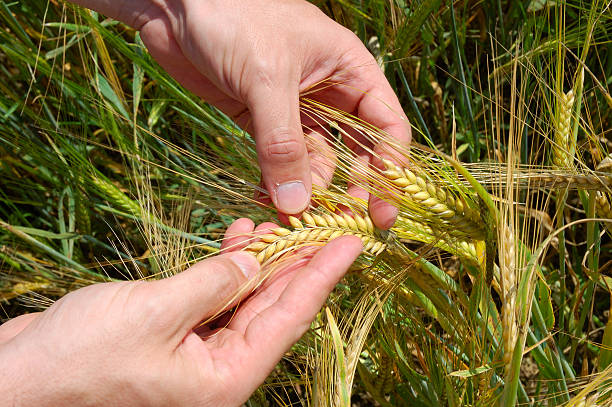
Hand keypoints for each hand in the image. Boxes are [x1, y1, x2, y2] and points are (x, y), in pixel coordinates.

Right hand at [0, 219, 361, 405]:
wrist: (18, 379)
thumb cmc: (80, 362)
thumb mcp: (156, 314)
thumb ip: (214, 285)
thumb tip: (255, 262)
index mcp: (226, 378)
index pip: (292, 315)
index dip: (325, 273)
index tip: (354, 241)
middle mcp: (220, 368)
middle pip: (275, 306)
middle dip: (300, 262)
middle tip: (325, 222)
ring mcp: (198, 352)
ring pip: (246, 298)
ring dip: (261, 260)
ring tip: (277, 222)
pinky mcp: (175, 334)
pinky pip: (216, 296)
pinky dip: (227, 267)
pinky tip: (237, 239)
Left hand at [72, 0, 410, 226]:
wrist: (175, 4)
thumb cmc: (234, 16)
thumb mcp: (267, 76)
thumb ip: (283, 142)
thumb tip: (297, 204)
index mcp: (349, 70)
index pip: (386, 126)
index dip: (390, 170)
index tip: (383, 212)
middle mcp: (329, 93)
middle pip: (354, 151)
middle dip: (349, 189)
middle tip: (339, 228)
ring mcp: (294, 109)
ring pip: (314, 161)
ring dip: (308, 192)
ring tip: (297, 222)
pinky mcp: (260, 121)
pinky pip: (278, 160)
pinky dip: (276, 184)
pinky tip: (270, 204)